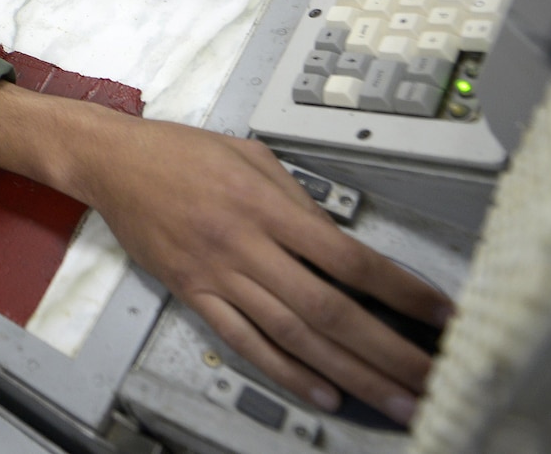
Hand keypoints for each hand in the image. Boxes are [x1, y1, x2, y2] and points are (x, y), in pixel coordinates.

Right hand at [76, 106, 447, 424]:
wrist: (111, 161)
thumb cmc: (179, 150)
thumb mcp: (251, 155)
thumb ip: (298, 199)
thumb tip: (340, 242)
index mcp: (265, 204)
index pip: (348, 257)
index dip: (400, 290)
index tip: (439, 313)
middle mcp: (244, 244)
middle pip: (328, 310)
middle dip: (386, 351)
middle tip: (429, 380)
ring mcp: (217, 274)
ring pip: (293, 335)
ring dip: (349, 373)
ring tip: (391, 400)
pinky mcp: (192, 293)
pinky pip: (244, 341)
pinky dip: (285, 371)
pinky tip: (321, 392)